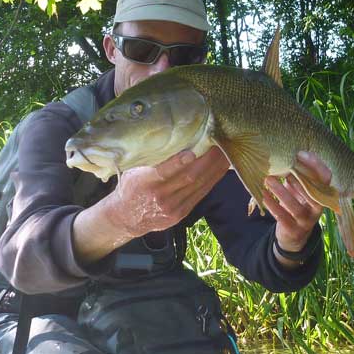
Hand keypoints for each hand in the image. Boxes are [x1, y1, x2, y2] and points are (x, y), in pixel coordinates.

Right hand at [106, 146, 229, 238]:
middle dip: (208, 159)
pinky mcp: (182, 213)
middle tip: (220, 141)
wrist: (127, 217)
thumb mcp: (132, 170)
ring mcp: (172, 207)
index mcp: (144, 182)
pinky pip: (201, 193)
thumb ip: (150, 158)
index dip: (179, 162)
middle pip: (189, 177)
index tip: (193, 150)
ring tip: (227, 151)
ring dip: (215, 167)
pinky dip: (213, 179)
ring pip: (199, 184)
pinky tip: (221, 167)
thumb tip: (171, 135)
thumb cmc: (131, 186)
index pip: (163, 172)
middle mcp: (160, 196)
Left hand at [263, 151, 330, 262]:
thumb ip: (297, 174)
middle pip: (314, 194)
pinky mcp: (293, 231)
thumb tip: (285, 149)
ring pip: (296, 208)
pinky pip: (283, 218)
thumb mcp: (299, 189)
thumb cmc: (296, 204)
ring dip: (282, 192)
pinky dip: (272, 206)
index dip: (316, 165)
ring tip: (268, 179)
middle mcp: (318, 209)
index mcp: (322, 195)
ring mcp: (306, 222)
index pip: (326, 179)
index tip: (300, 153)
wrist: (293, 236)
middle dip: (299, 179)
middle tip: (284, 165)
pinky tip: (263, 195)